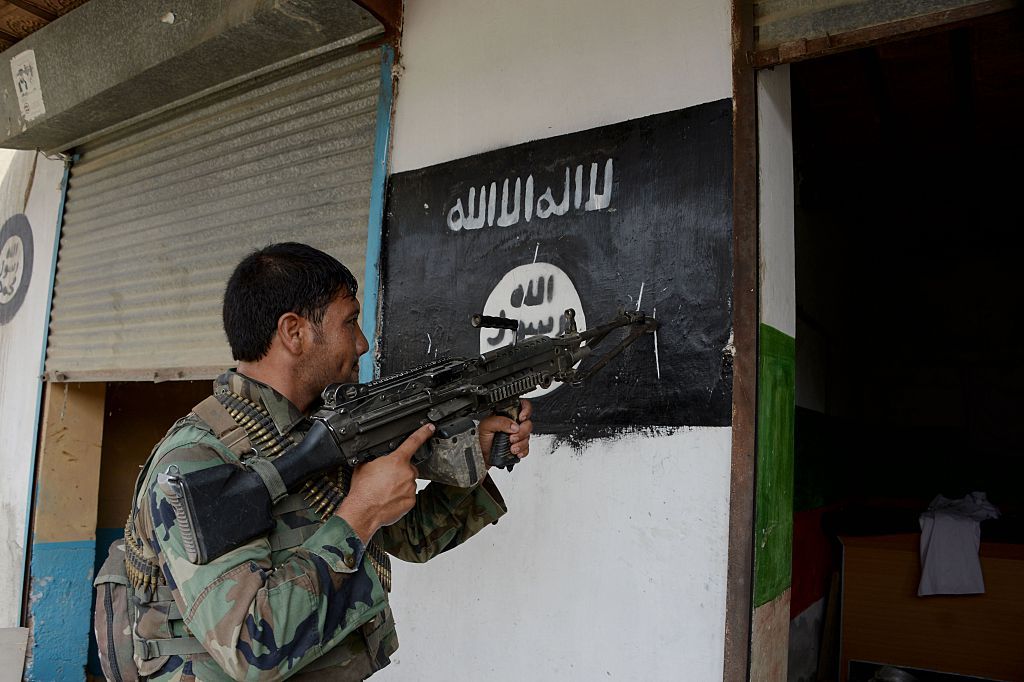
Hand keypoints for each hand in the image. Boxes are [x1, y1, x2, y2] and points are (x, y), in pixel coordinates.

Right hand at [336, 423, 434, 542]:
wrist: (363, 511)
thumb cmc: (363, 490)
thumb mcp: (364, 465)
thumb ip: (377, 458)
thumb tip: (377, 457)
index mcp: (397, 460)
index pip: (413, 442)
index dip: (423, 433)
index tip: (430, 428)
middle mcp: (407, 472)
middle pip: (408, 467)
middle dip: (400, 471)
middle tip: (386, 478)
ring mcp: (410, 487)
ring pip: (408, 482)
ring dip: (400, 484)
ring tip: (384, 490)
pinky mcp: (411, 501)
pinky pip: (408, 495)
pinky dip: (400, 497)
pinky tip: (388, 498)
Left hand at [479, 399, 533, 466]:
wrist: (480, 455)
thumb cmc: (481, 438)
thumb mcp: (486, 425)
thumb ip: (500, 422)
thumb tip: (514, 426)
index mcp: (506, 415)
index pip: (522, 406)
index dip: (525, 410)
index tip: (521, 418)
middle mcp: (513, 424)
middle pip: (528, 423)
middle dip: (522, 432)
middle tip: (512, 437)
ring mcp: (517, 435)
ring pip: (528, 436)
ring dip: (521, 443)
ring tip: (511, 447)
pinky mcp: (519, 446)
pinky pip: (527, 448)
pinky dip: (523, 450)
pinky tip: (515, 451)